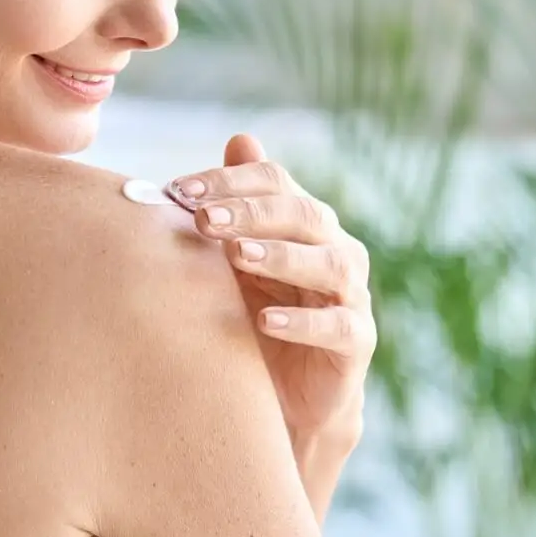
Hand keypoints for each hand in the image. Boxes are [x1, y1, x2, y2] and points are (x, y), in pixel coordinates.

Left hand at [169, 134, 373, 447]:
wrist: (284, 399)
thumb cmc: (255, 317)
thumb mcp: (238, 261)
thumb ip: (238, 206)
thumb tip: (241, 138)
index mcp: (305, 222)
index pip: (275, 181)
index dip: (229, 181)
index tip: (178, 191)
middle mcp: (336, 248)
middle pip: (303, 214)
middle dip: (250, 213)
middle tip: (203, 220)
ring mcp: (351, 295)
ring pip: (328, 264)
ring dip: (281, 256)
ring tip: (237, 257)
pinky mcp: (357, 342)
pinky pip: (338, 326)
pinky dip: (303, 322)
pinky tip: (265, 321)